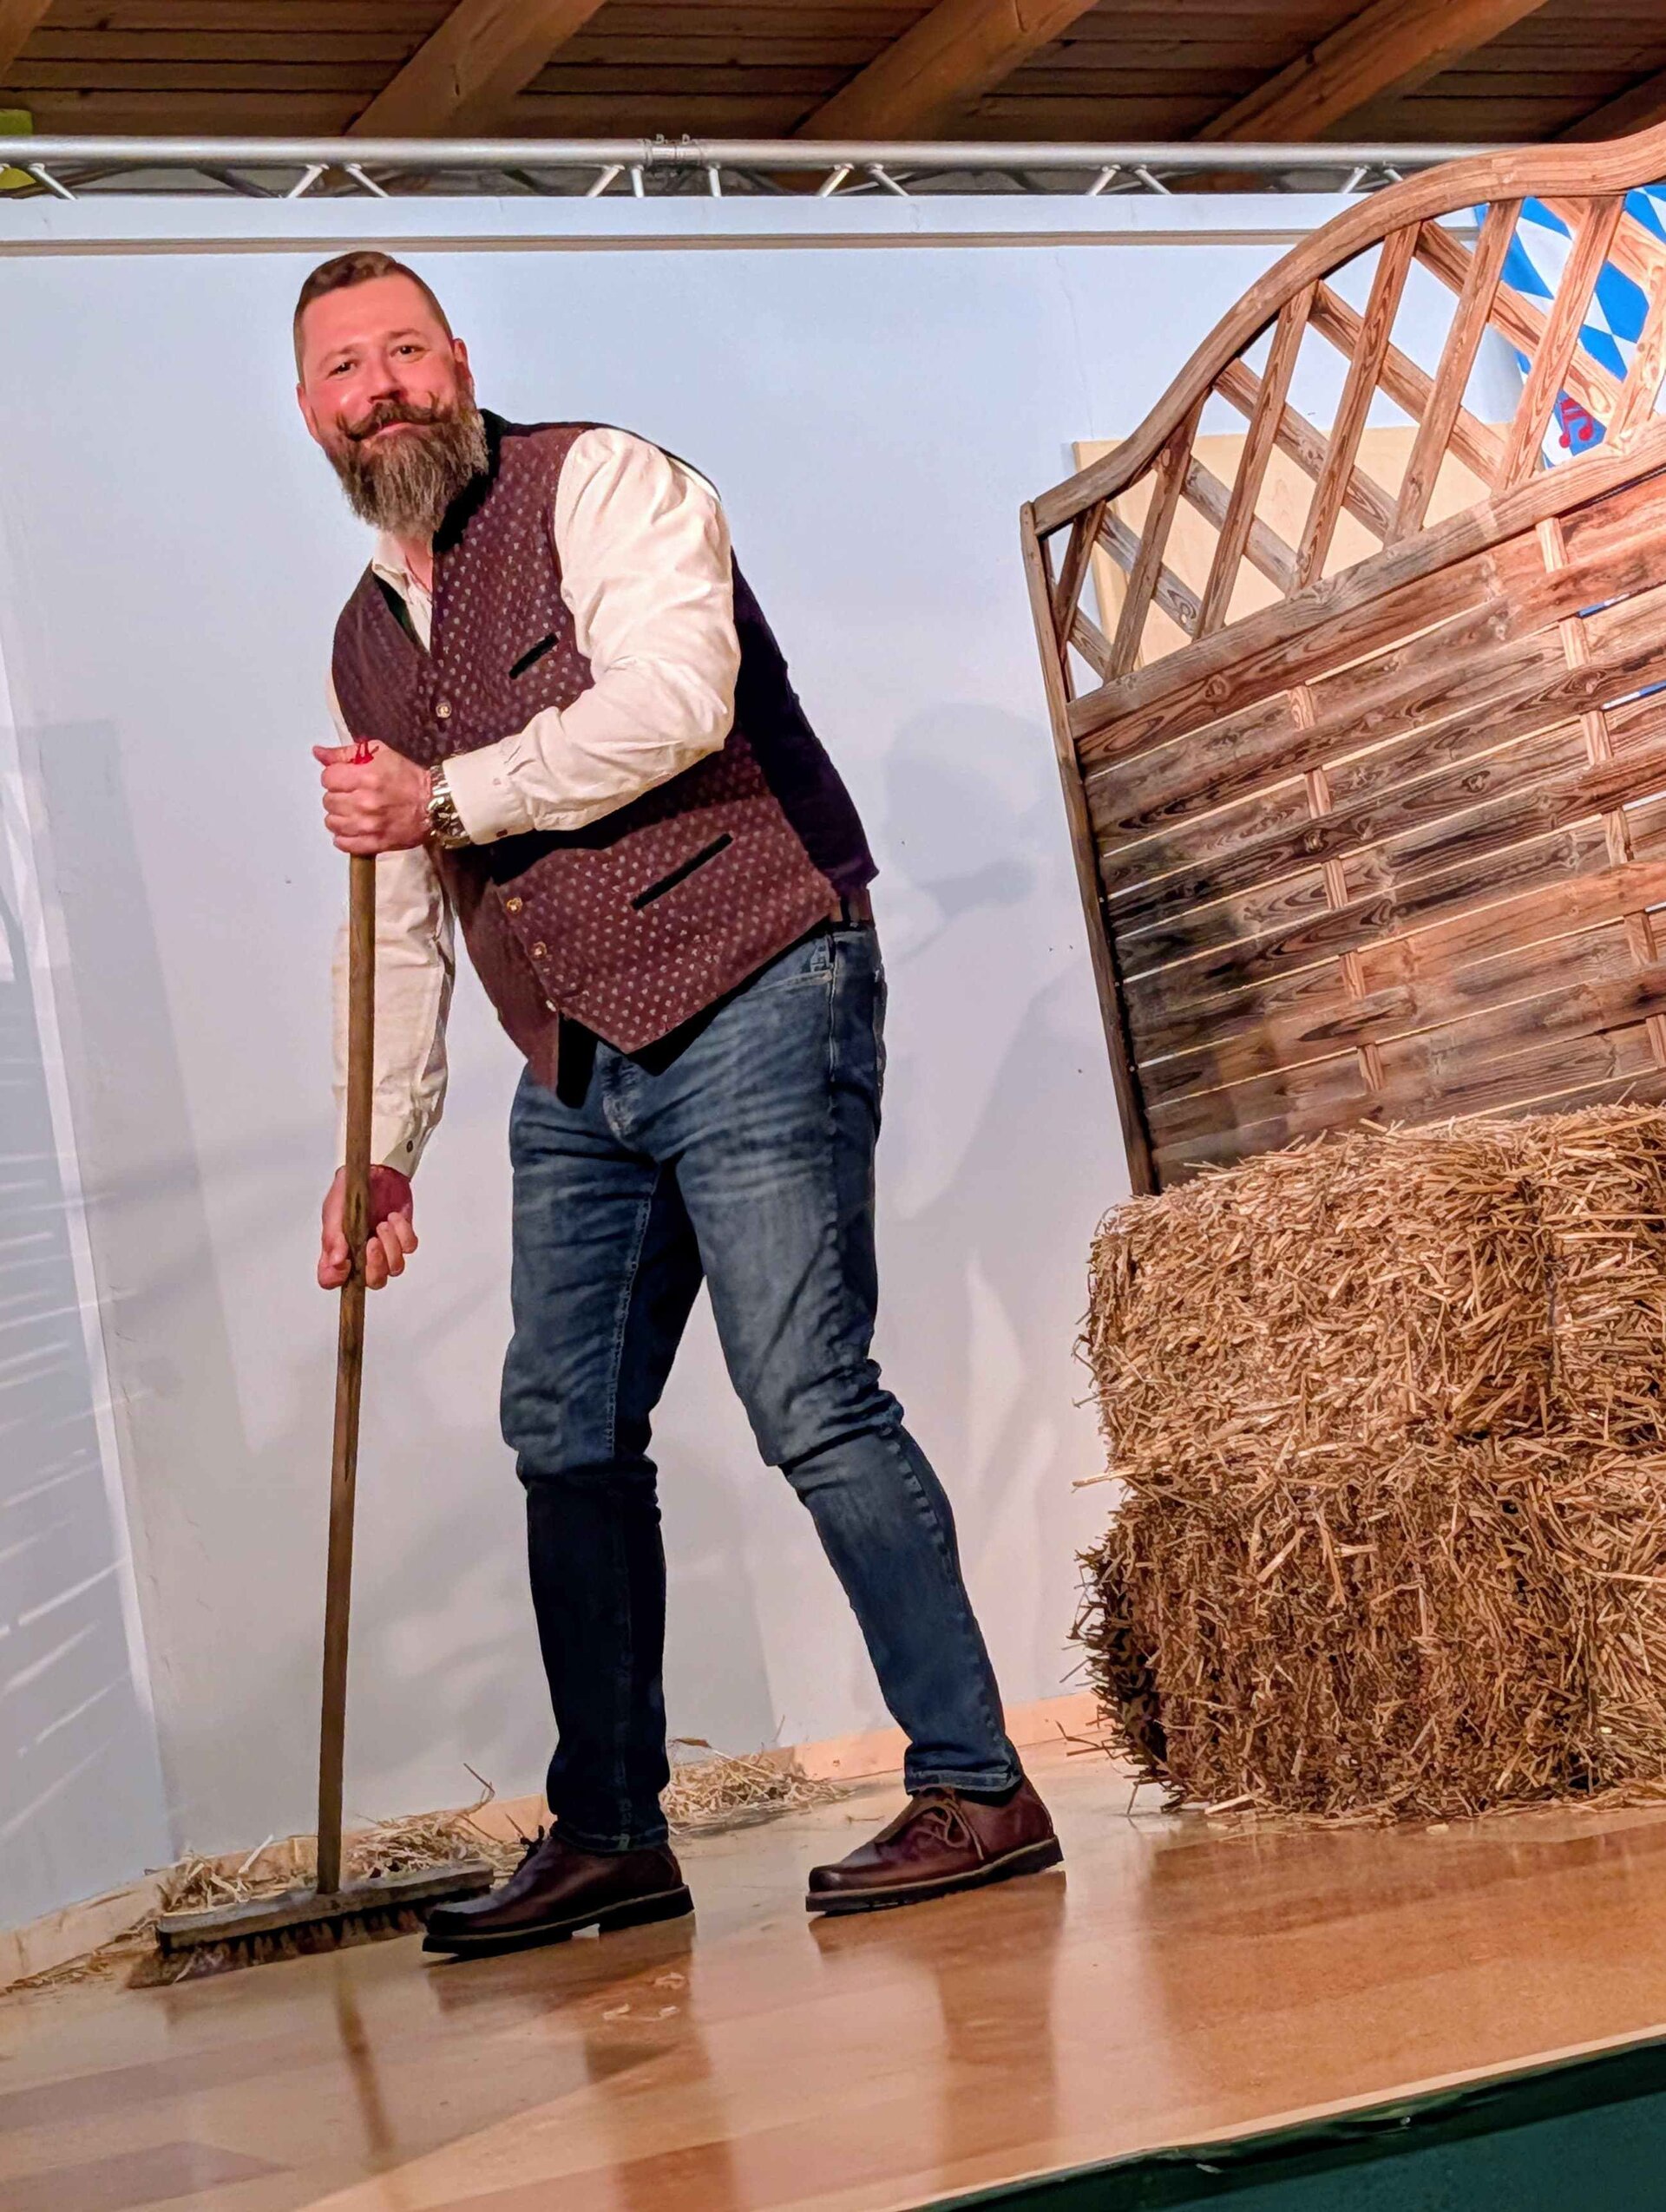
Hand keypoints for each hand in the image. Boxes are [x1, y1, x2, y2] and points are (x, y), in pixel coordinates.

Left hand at [314, 741, 429, 853]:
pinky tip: (354, 828)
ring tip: (353, 812)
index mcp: (366, 776)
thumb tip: (318, 753)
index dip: (334, 777)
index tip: (345, 779)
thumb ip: (345, 753)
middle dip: (337, 796)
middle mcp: (364, 802)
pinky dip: (344, 837)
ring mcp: (369, 825)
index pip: (327, 778)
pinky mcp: (375, 843)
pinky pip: (343, 844)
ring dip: (339, 816)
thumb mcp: (379, 753)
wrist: (435, 804)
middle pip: (328, 801)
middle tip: (352, 795)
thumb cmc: (408, 777)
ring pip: (332, 823)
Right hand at [318, 1165, 416, 1289]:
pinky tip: (393, 1217)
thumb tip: (337, 1263)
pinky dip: (403, 1232)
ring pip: (394, 1268)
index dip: (338, 1279)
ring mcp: (385, 1249)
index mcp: (338, 1251)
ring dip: (391, 1247)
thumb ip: (334, 1237)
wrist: (374, 1169)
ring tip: (383, 1224)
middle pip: (372, 1282)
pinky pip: (409, 1247)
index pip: (331, 1279)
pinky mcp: (403, 1237)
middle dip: (375, 1265)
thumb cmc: (349, 1191)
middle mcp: (361, 1256)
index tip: (346, 1263)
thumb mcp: (335, 1210)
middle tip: (371, 1242)